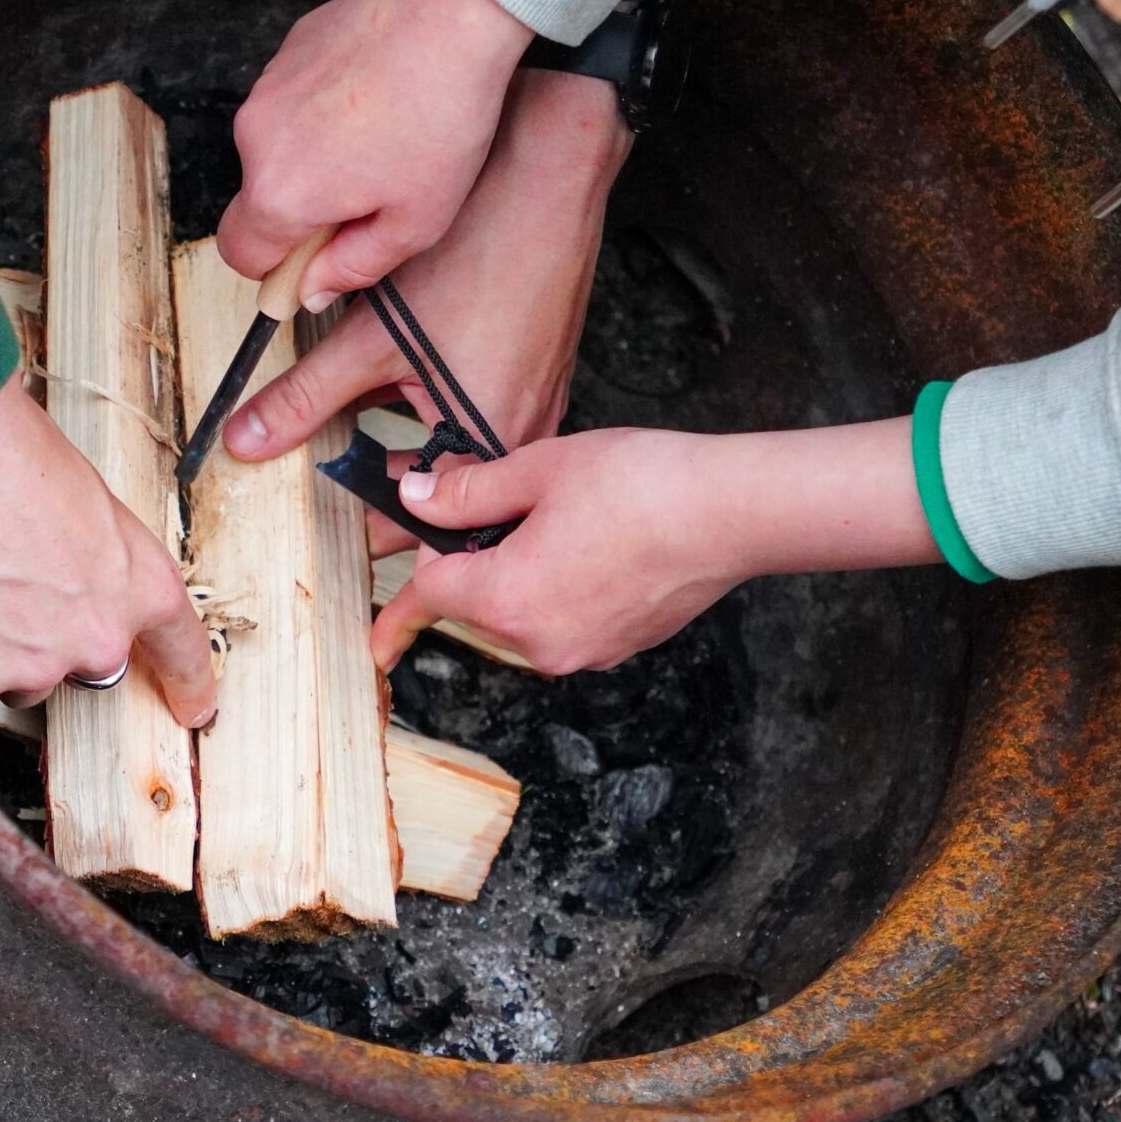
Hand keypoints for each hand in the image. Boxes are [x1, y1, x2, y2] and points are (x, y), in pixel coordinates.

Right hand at [0, 375, 216, 724]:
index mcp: (141, 587)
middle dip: (51, 635)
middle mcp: (97, 639)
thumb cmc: (10, 452)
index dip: (188, 685)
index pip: (181, 651)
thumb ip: (101, 563)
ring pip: (18, 674)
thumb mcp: (91, 504)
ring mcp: (33, 665)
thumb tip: (78, 583)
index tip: (194, 709)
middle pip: (82, 663)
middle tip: (11, 582)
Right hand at [220, 0, 532, 305]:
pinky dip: (322, 112)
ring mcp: (265, 89)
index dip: (276, 269)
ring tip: (383, 139)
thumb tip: (312, 292)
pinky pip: (292, 103)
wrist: (452, 15)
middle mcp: (254, 140)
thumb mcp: (416, 223)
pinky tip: (377, 100)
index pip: (241, 255)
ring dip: (315, 158)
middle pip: (260, 200)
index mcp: (279, 193)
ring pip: (277, 149)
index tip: (315, 262)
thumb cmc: (441, 117)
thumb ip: (354, 269)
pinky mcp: (286, 52)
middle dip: (304, 210)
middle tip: (372, 196)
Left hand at [222, 69, 628, 550]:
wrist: (548, 184)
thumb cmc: (477, 256)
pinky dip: (440, 415)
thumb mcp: (371, 339)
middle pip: (443, 498)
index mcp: (485, 446)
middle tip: (334, 505)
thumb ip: (303, 396)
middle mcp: (523, 438)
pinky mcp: (541, 369)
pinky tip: (404, 388)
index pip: (422, 527)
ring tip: (359, 446)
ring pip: (461, 454)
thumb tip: (246, 440)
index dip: (370, 535)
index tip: (329, 539)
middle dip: (387, 498)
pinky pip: (484, 415)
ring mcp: (539, 403)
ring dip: (410, 453)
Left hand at [371, 418, 936, 673]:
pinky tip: (596, 543)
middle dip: (476, 563)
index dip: (409, 580)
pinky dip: (563, 588)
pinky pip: (565, 621)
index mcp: (504, 598)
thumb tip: (416, 499)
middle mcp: (537, 642)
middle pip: (474, 605)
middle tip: (505, 508)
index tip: (388, 610)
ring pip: (521, 614)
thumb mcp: (538, 469)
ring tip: (566, 517)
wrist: (732, 513)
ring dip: (522, 574)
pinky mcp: (618, 648)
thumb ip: (467, 492)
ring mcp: (582, 652)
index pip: (428, 592)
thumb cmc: (641, 484)